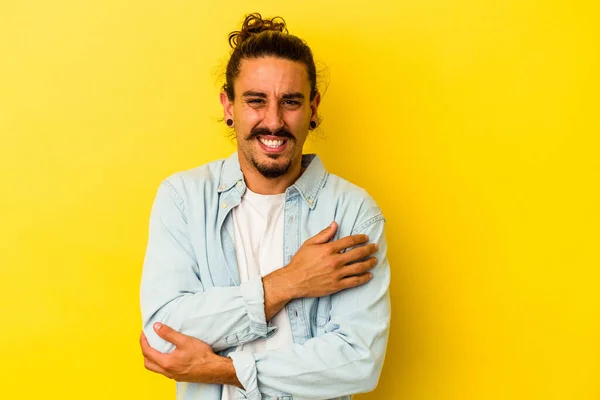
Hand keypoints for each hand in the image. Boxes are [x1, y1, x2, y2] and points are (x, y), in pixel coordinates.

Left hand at [140, 322, 241, 386]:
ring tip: (156, 347)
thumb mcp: (185, 341)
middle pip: (148, 363)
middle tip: (147, 340)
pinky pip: (164, 370)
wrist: (214, 369)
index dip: (143, 341)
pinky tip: (168, 355)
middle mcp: (167, 372)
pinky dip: (160, 362)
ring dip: (152, 358)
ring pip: (155, 368)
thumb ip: (169, 334)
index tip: (143, 333)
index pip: (147, 352)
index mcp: (167, 363)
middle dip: (145, 351)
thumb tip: (156, 327)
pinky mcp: (179, 377)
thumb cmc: (202, 356)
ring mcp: (173, 376)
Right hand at [263, 221, 377, 317]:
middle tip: (375, 247)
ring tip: (375, 260)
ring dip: (369, 263)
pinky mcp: (337, 285)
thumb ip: (324, 234)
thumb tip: (335, 224)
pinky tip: (369, 275)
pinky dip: (364, 278)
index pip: (350, 241)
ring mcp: (337, 274)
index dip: (360, 238)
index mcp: (328, 249)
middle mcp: (335, 261)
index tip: (366, 237)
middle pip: (358, 253)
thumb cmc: (300, 262)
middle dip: (369, 249)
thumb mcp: (309, 244)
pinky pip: (354, 281)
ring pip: (359, 268)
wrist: (293, 281)